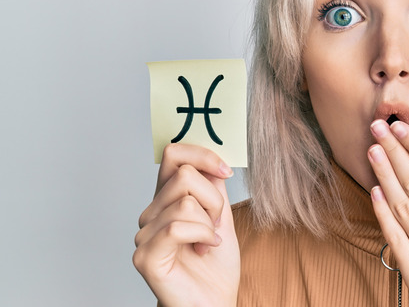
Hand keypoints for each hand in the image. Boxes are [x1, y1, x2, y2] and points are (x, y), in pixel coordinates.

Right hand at [133, 144, 240, 306]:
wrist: (213, 301)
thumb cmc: (216, 264)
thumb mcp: (221, 215)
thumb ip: (212, 186)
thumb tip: (210, 158)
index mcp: (166, 198)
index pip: (173, 154)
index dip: (202, 155)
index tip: (226, 172)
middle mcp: (151, 213)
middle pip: (185, 175)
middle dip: (214, 199)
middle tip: (217, 224)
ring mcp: (145, 235)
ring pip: (185, 202)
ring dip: (210, 223)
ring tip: (210, 241)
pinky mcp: (145, 256)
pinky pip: (178, 227)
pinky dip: (203, 236)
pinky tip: (207, 248)